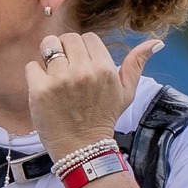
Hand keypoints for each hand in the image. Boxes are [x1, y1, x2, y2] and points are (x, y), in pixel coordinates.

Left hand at [26, 32, 160, 158]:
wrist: (82, 149)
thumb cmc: (103, 119)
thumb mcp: (126, 93)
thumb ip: (136, 65)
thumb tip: (155, 42)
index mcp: (104, 68)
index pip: (88, 37)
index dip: (82, 49)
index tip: (81, 66)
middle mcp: (83, 71)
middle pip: (67, 38)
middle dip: (64, 50)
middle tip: (65, 70)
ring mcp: (60, 80)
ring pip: (48, 46)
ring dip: (48, 58)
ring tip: (53, 75)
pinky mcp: (40, 91)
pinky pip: (32, 66)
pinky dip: (35, 75)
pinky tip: (43, 88)